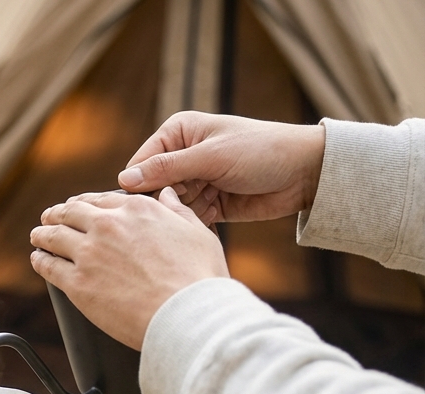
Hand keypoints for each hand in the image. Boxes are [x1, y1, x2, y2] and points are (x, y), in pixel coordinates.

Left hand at [29, 189, 228, 349]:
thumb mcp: (197, 232)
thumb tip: (167, 194)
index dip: (84, 204)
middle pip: (70, 213)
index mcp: (136, 209)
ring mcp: (89, 254)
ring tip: (37, 236)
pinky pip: (48, 266)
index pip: (99, 200)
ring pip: (53, 236)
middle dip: (57, 214)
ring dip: (42, 234)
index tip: (77, 207)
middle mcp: (108, 226)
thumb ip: (176, 210)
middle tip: (49, 218)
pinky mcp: (77, 283)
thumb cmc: (198, 278)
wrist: (187, 314)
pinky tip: (38, 259)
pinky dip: (39, 260)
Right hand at [118, 112, 325, 224]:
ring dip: (182, 213)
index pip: (141, 164)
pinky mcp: (209, 204)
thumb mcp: (211, 157)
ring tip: (204, 207)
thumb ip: (167, 169)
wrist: (306, 172)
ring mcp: (196, 181)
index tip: (147, 203)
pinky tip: (212, 216)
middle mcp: (183, 156)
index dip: (139, 186)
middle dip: (165, 202)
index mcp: (178, 134)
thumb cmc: (261, 151)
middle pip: (153, 189)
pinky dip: (196, 223)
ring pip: (170, 207)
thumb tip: (123, 180)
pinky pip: (189, 219)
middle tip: (183, 205)